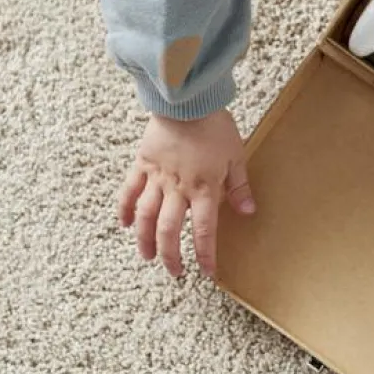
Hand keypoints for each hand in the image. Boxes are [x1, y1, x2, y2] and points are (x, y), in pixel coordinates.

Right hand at [118, 108, 254, 278]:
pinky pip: (129, 191)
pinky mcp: (142, 164)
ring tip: (147, 257)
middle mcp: (179, 188)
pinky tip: (124, 224)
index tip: (206, 273)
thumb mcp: (236, 155)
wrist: (187, 101)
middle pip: (170, 230)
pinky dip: (125, 209)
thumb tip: (248, 212)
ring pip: (146, 217)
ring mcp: (157, 177)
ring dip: (145, 240)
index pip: (204, 231)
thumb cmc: (215, 126)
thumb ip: (240, 186)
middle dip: (171, 256)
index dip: (205, 255)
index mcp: (205, 188)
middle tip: (174, 272)